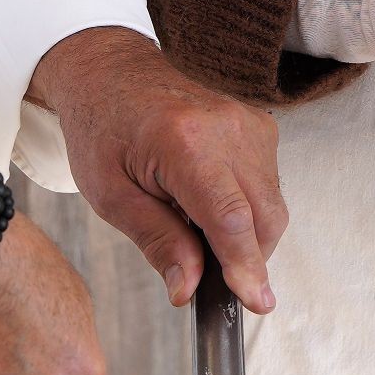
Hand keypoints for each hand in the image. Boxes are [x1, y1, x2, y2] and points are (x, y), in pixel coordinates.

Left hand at [30, 26, 288, 314]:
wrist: (112, 72)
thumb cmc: (102, 129)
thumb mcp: (111, 195)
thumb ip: (156, 241)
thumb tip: (188, 288)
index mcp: (186, 142)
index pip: (231, 217)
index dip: (246, 266)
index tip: (256, 302)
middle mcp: (229, 127)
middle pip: (264, 217)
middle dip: (246, 259)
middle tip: (206, 276)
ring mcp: (250, 122)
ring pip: (272, 205)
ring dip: (247, 234)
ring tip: (193, 224)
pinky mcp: (260, 124)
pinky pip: (269, 185)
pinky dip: (248, 209)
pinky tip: (208, 203)